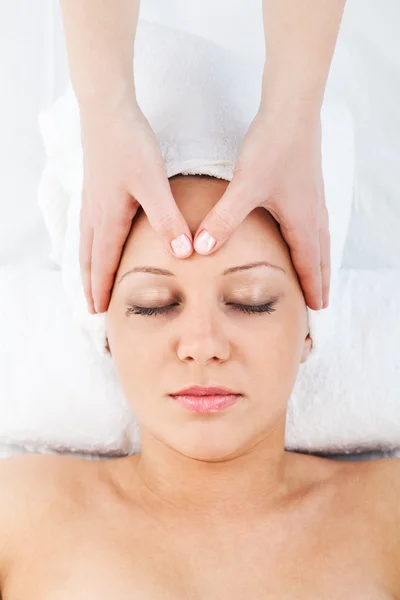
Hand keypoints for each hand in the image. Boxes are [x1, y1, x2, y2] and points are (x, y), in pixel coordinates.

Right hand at [79, 95, 193, 313]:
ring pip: (86, 244)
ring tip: (90, 283)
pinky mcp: (95, 188)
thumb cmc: (130, 146)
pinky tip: (98, 242)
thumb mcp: (153, 184)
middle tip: (93, 308)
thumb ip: (168, 220)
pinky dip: (90, 247)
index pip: (103, 264)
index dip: (103, 289)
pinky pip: (88, 228)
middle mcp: (95, 214)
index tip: (102, 312)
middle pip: (89, 259)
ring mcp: (92, 201)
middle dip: (91, 285)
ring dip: (88, 268)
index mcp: (108, 219)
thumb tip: (183, 254)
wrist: (107, 111)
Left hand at [192, 108, 329, 310]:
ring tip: (319, 276)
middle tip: (321, 305)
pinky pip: (316, 224)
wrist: (292, 111)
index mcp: (302, 221)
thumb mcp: (245, 187)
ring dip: (320, 262)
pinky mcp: (308, 186)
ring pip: (321, 240)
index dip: (311, 288)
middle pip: (320, 257)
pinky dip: (315, 241)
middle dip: (320, 281)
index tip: (315, 310)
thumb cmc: (273, 148)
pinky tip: (306, 237)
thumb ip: (223, 220)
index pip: (309, 264)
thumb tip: (200, 249)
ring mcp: (314, 199)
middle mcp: (313, 214)